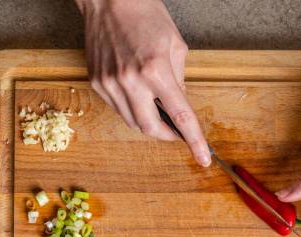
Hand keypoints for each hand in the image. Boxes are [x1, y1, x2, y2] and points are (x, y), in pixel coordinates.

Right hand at [76, 0, 210, 165]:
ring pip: (132, 122)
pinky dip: (132, 109)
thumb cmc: (146, 14)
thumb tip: (179, 108)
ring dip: (149, 123)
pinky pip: (118, 108)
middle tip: (176, 131)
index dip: (194, 141)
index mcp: (156, 70)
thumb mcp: (176, 46)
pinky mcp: (97, 82)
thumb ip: (179, 81)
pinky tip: (138, 94)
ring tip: (156, 107)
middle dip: (167, 136)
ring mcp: (110, 83)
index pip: (180, 116)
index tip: (203, 158)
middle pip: (150, 129)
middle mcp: (130, 81)